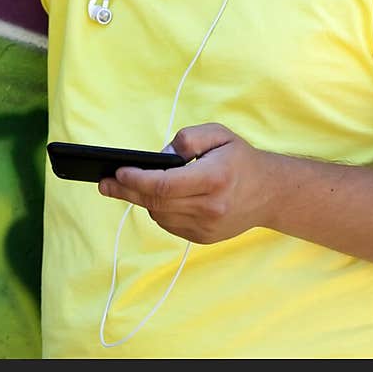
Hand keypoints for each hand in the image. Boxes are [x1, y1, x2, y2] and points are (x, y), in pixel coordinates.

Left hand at [98, 123, 268, 244]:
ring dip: (141, 200)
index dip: (137, 179)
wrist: (268, 192)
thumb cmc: (239, 158)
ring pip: (160, 215)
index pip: (164, 185)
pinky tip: (153, 197)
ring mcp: (206, 226)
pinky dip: (157, 210)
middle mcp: (210, 207)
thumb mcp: (219, 133)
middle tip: (104, 183)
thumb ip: (188, 138)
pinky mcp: (203, 237)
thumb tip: (160, 156)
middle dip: (126, 191)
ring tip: (125, 186)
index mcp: (213, 179)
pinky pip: (170, 224)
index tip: (118, 171)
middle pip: (156, 202)